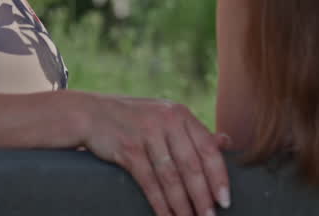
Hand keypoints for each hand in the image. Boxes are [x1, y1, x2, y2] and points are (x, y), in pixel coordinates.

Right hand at [76, 94, 230, 215]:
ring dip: (182, 204)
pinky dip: (159, 203)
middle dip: (202, 196)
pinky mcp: (128, 149)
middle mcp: (166, 121)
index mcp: (180, 114)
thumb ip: (193, 132)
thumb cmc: (136, 119)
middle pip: (191, 165)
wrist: (93, 113)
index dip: (219, 176)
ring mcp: (146, 134)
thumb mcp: (166, 117)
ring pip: (171, 177)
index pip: (207, 148)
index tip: (225, 199)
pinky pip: (149, 182)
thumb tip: (226, 142)